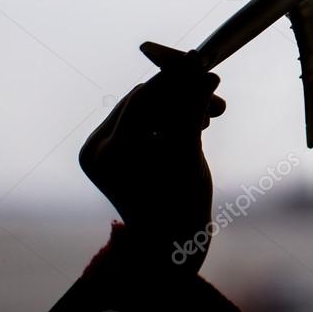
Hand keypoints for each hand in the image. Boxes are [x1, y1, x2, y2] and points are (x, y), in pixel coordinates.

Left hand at [78, 50, 224, 271]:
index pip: (144, 97)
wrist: (168, 248)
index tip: (203, 63)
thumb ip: (192, 109)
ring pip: (145, 110)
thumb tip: (201, 68)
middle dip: (181, 96)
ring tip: (211, 116)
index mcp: (108, 153)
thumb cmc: (180, 208)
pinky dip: (169, 121)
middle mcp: (95, 149)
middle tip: (217, 97)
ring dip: (179, 107)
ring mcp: (100, 152)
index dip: (176, 77)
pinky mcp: (111, 154)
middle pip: (143, 102)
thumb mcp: (190, 154)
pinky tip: (196, 125)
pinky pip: (142, 123)